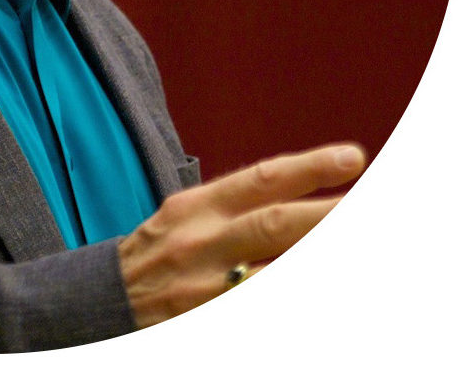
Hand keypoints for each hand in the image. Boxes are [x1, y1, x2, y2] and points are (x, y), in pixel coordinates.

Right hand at [118, 143, 365, 326]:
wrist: (106, 302)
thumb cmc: (159, 253)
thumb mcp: (185, 216)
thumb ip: (236, 207)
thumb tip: (301, 199)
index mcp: (196, 207)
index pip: (261, 179)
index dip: (310, 167)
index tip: (354, 157)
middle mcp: (202, 243)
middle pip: (276, 225)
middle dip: (329, 214)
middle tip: (374, 204)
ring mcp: (205, 289)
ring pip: (277, 274)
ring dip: (319, 261)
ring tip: (361, 250)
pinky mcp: (206, 323)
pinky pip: (259, 310)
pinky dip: (292, 299)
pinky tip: (318, 288)